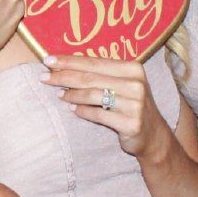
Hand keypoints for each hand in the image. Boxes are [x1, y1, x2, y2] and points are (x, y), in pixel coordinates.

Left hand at [42, 53, 172, 158]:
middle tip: (43, 77)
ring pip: (93, 95)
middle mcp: (136, 84)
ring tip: (59, 95)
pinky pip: (99, 115)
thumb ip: (100, 75)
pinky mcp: (130, 123)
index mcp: (133, 68)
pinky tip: (73, 110)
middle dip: (63, 76)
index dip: (69, 61)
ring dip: (72, 95)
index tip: (48, 60)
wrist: (153, 136)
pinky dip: (83, 112)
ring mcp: (135, 104)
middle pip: (90, 77)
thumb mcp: (122, 85)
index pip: (94, 61)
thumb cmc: (130, 105)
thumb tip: (63, 66)